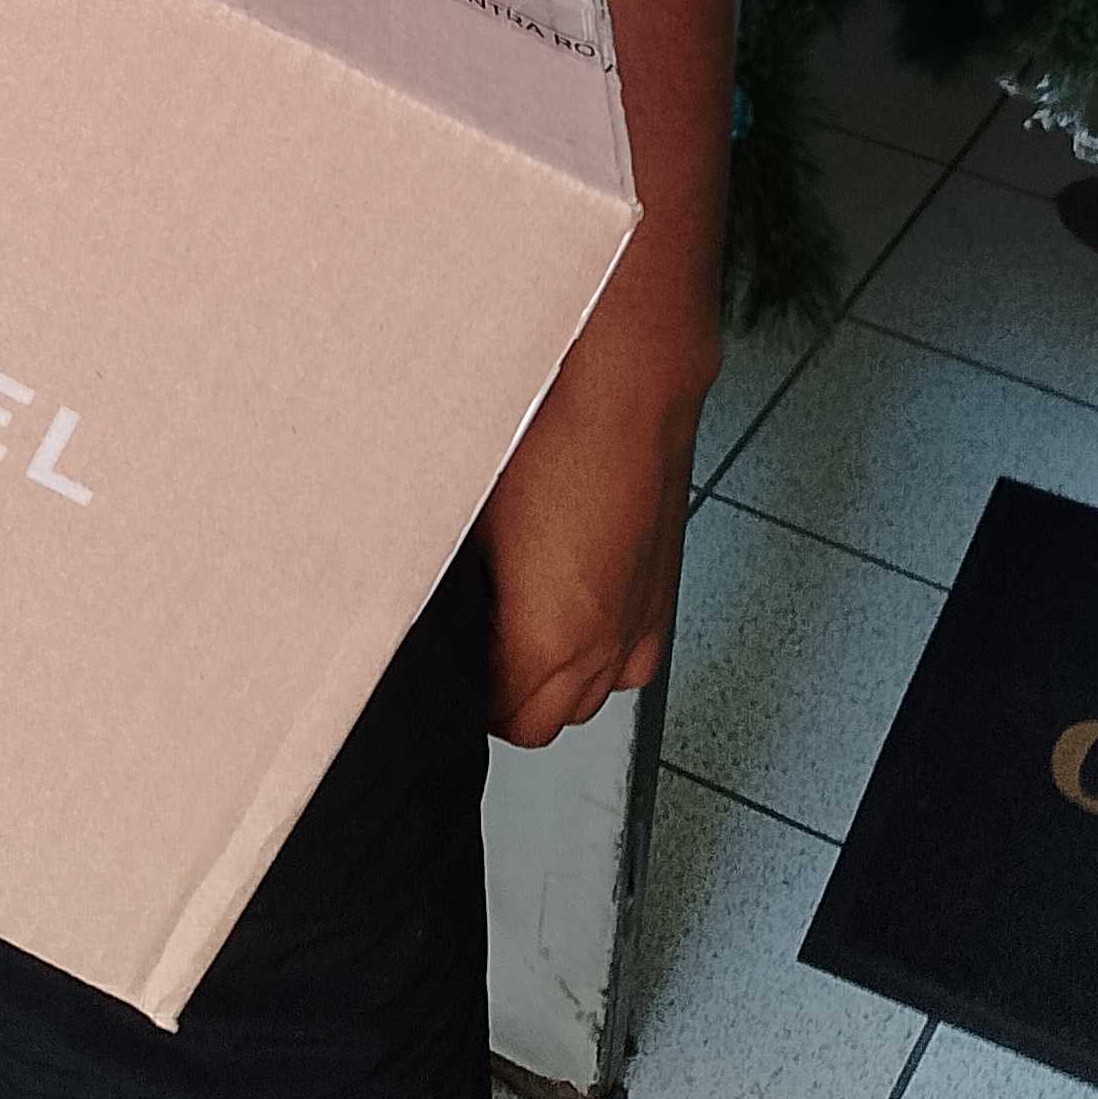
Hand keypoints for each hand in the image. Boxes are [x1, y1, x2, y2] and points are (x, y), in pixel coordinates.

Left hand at [476, 327, 703, 748]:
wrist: (626, 377)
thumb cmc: (546, 428)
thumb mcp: (466, 513)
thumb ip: (452, 585)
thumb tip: (434, 608)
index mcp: (555, 637)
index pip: (503, 720)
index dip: (468, 694)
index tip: (449, 659)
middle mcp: (607, 645)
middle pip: (548, 721)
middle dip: (509, 693)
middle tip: (474, 638)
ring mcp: (642, 621)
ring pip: (592, 694)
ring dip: (556, 675)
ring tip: (516, 615)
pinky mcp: (663, 594)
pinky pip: (627, 656)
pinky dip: (597, 645)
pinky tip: (565, 593)